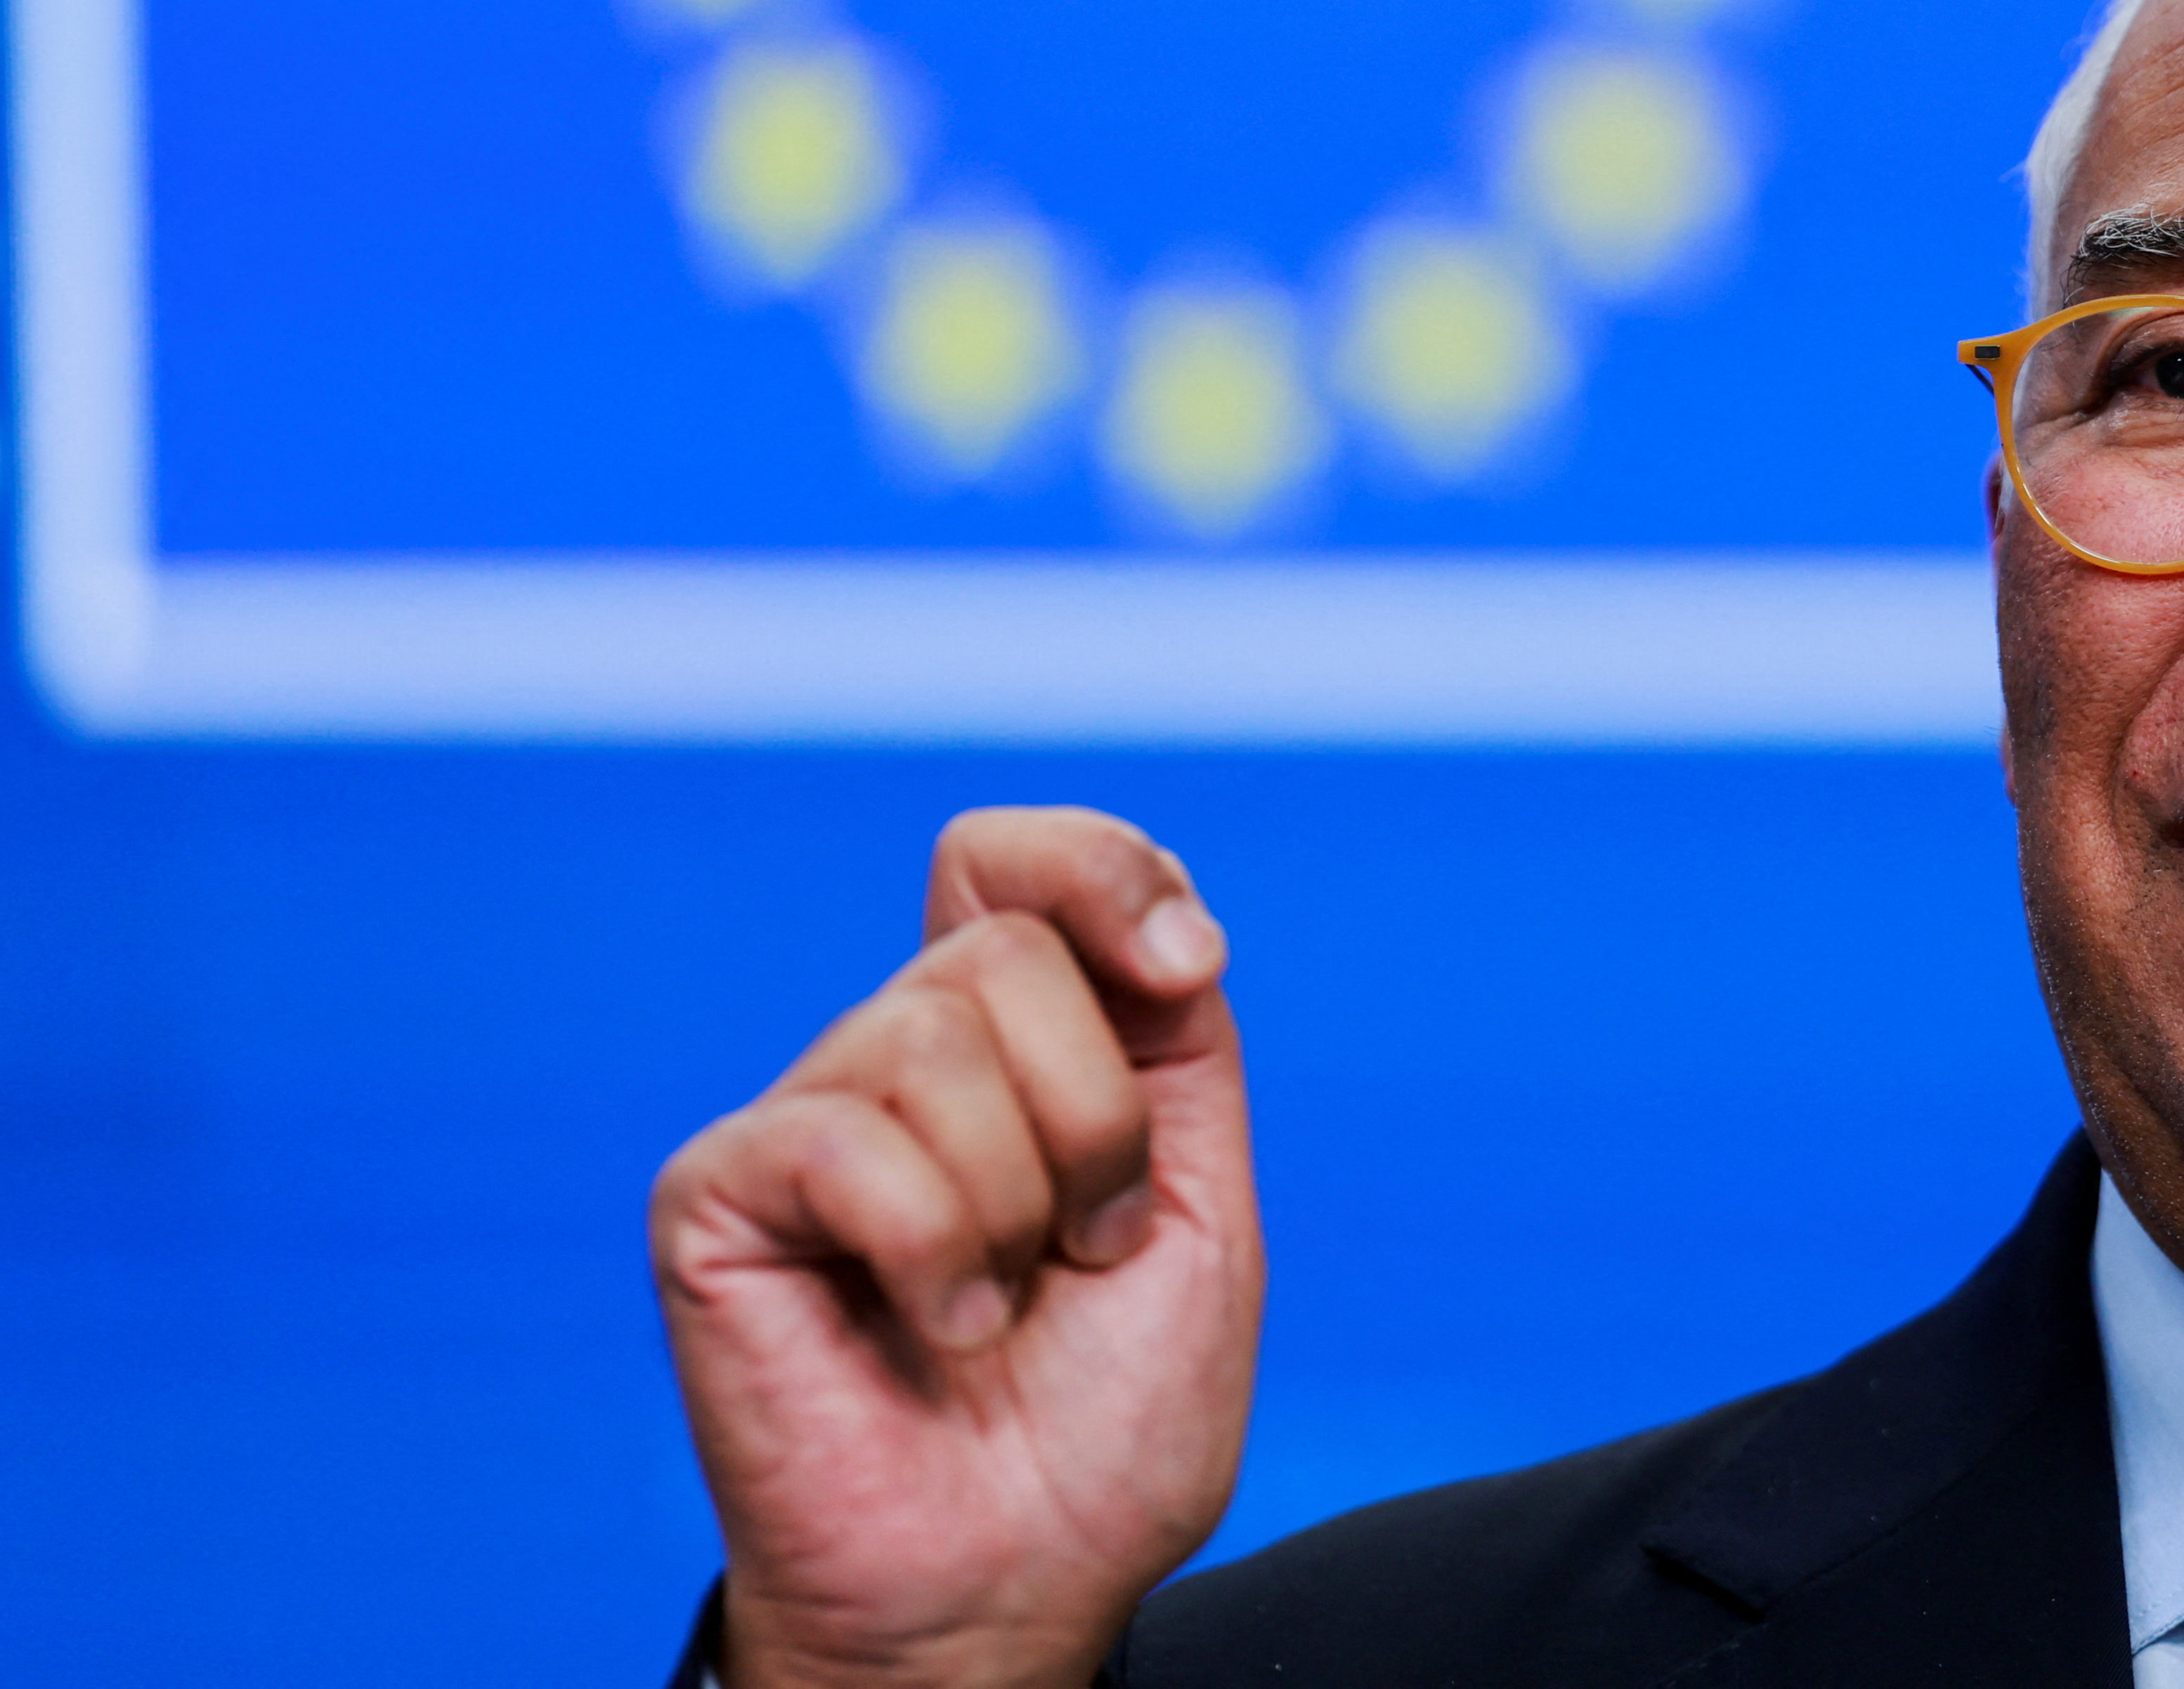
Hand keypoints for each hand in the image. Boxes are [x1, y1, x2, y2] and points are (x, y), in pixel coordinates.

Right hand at [653, 808, 1263, 1688]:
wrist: (1018, 1584)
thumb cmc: (1102, 1424)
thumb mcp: (1203, 1202)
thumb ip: (1175, 1042)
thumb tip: (1155, 920)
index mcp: (1012, 1047)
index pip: (1015, 861)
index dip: (1106, 870)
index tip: (1186, 970)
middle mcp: (896, 1061)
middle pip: (1005, 948)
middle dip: (1098, 1119)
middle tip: (1084, 1248)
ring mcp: (804, 1125)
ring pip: (932, 1035)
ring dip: (1018, 1201)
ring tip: (999, 1309)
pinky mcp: (717, 1196)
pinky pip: (844, 1141)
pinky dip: (932, 1253)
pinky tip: (935, 1335)